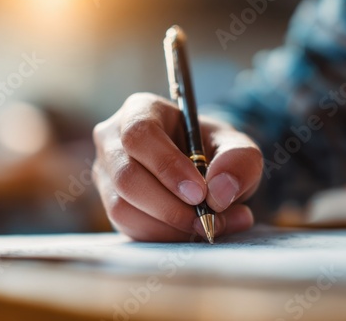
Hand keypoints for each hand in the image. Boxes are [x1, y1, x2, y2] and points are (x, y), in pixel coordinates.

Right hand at [92, 93, 262, 241]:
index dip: (167, 166)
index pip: (140, 134)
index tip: (200, 193)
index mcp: (140, 110)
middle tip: (207, 220)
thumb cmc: (212, 150)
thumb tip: (219, 191)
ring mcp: (106, 173)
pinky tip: (188, 231)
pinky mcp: (109, 203)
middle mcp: (112, 140)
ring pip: (122, 207)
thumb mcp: (236, 147)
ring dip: (168, 226)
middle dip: (169, 206)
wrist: (201, 172)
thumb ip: (239, 160)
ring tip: (207, 226)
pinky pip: (127, 227)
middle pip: (126, 177)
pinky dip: (162, 236)